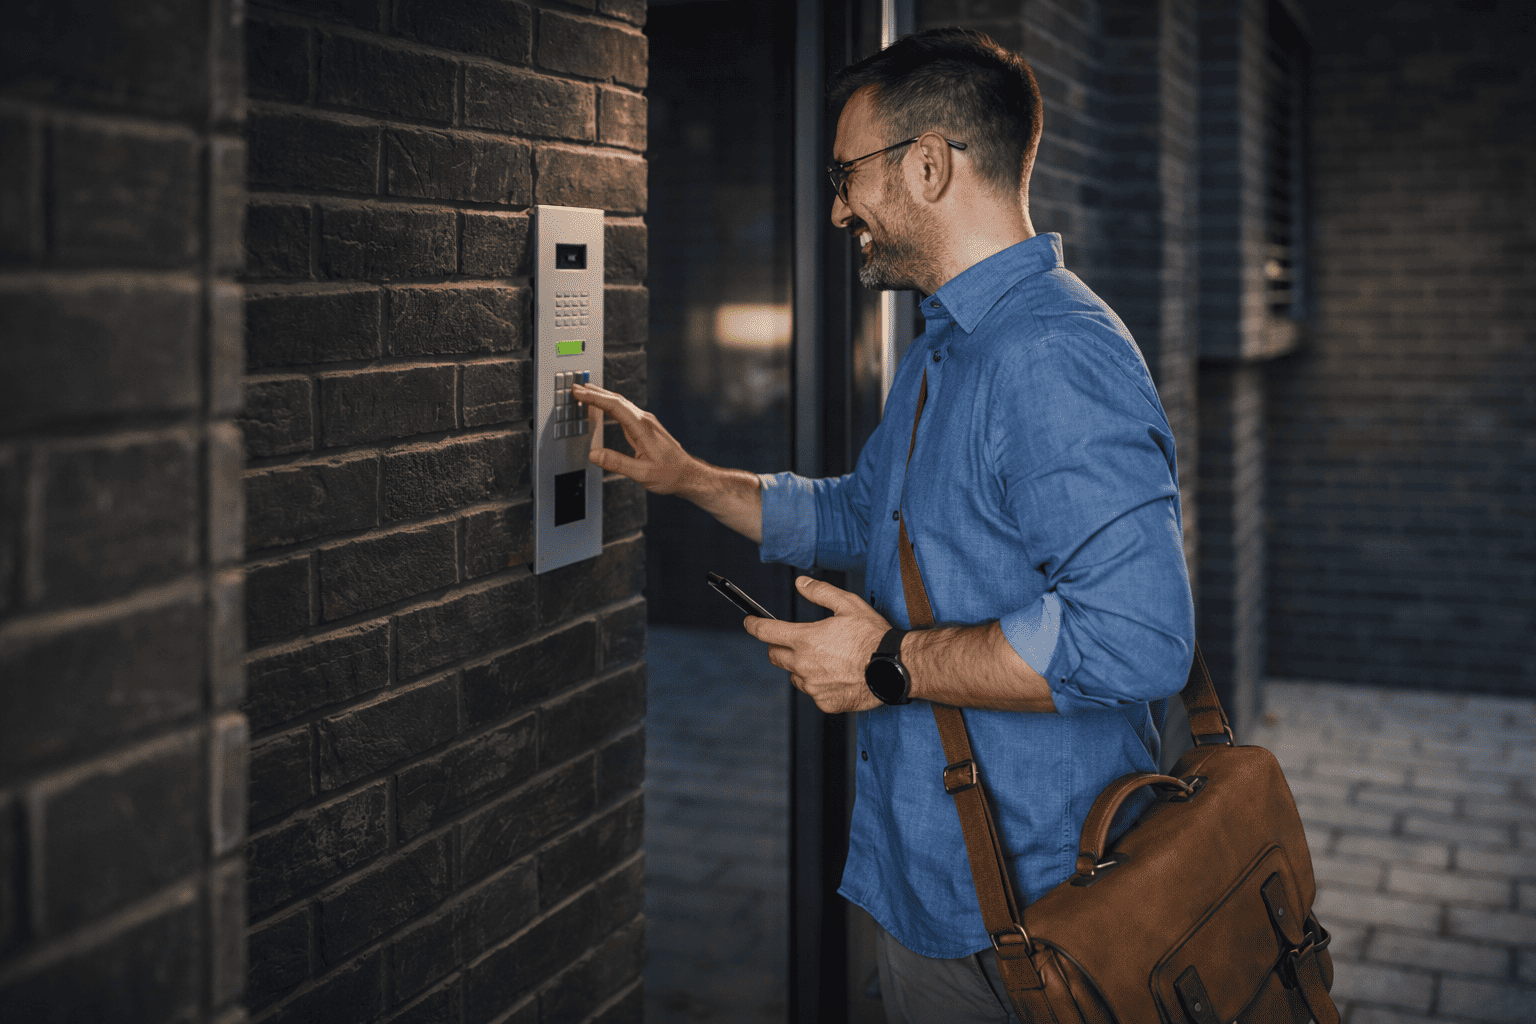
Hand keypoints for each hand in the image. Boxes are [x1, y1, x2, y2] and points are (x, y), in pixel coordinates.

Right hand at [572, 382, 696, 495]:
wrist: (688, 474)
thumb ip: (617, 463)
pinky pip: (625, 410)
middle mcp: (645, 420)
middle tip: (575, 388)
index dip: (595, 398)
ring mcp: (646, 422)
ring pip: (621, 403)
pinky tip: (604, 406)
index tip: (579, 392)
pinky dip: (610, 405)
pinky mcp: (646, 426)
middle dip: (595, 392)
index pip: (615, 406)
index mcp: (643, 428)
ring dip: (602, 396)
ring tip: (585, 393)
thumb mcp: (642, 473)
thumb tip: (594, 454)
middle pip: (617, 400)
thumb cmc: (670, 474)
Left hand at [744, 576, 891, 713]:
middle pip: (776, 656)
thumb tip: (801, 583)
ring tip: (828, 660)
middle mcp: (803, 664)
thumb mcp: (848, 604)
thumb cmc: (872, 636)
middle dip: (780, 647)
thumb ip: (820, 592)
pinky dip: (820, 685)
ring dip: (802, 668)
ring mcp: (813, 686)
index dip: (753, 626)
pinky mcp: (824, 702)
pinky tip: (838, 676)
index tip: (749, 623)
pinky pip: (814, 693)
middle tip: (798, 642)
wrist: (894, 667)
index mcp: (805, 639)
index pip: (766, 632)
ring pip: (795, 676)